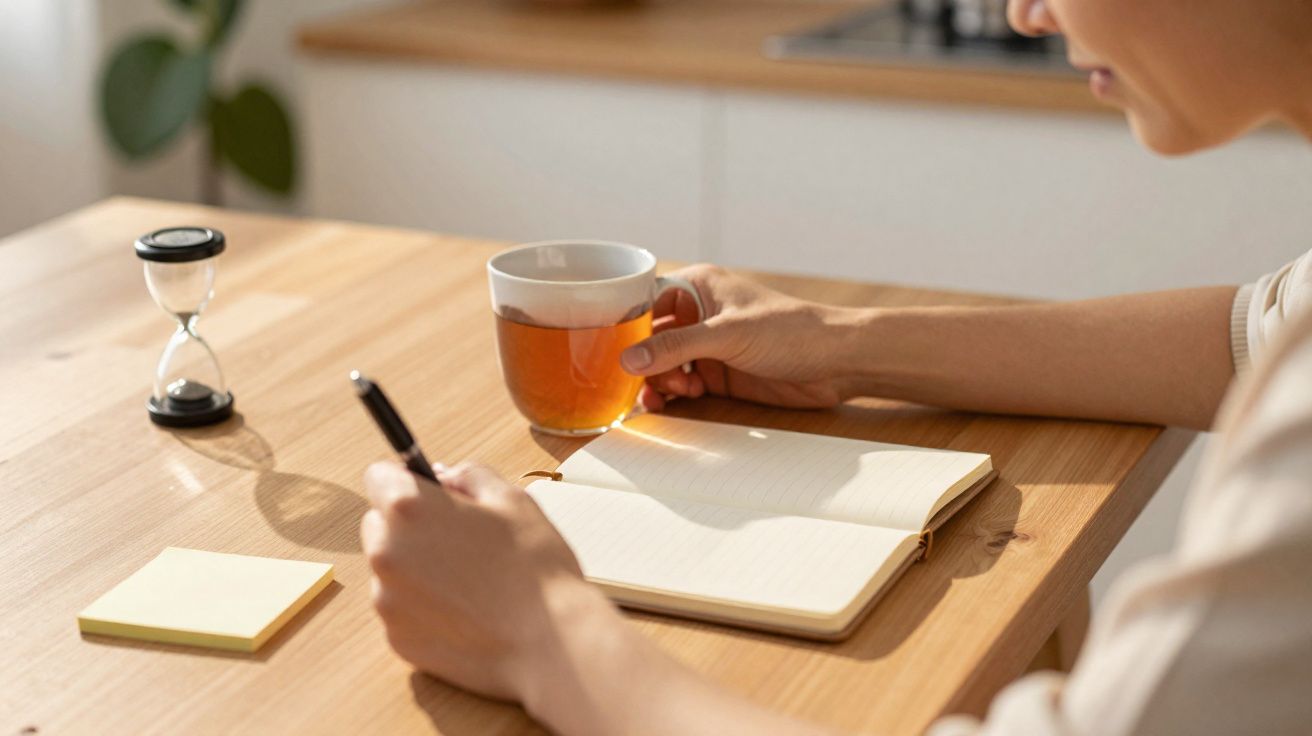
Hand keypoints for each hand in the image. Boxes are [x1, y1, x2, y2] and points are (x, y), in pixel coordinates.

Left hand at [360, 461, 603, 701]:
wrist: (550, 644)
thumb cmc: (536, 568)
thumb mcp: (512, 500)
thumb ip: (469, 475)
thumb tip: (443, 477)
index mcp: (409, 509)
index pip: (379, 476)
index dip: (407, 480)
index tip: (429, 492)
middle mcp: (385, 553)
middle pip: (378, 523)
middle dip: (408, 525)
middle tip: (458, 538)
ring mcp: (387, 600)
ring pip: (389, 569)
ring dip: (414, 566)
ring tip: (468, 579)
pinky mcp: (397, 638)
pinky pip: (401, 609)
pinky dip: (422, 605)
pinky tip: (464, 609)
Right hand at [622, 265, 866, 410]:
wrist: (837, 362)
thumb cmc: (791, 330)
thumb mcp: (728, 335)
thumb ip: (677, 347)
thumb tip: (628, 360)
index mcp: (698, 286)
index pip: (645, 302)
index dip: (626, 326)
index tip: (611, 350)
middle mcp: (698, 314)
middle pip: (649, 338)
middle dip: (643, 361)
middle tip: (646, 381)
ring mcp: (707, 347)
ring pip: (662, 365)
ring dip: (658, 381)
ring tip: (670, 393)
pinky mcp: (718, 375)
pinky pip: (682, 385)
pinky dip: (673, 395)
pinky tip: (677, 401)